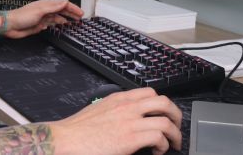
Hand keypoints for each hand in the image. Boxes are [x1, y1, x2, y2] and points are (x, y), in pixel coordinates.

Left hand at [2, 0, 82, 38]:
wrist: (10, 26)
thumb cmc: (22, 16)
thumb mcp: (40, 10)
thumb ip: (54, 6)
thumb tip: (65, 1)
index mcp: (46, 4)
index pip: (62, 4)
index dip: (72, 8)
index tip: (80, 13)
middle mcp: (45, 10)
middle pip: (61, 10)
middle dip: (71, 13)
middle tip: (80, 18)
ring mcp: (42, 18)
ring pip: (57, 17)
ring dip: (65, 19)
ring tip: (73, 22)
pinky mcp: (39, 25)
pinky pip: (51, 24)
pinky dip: (57, 24)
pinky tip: (61, 26)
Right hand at [50, 88, 181, 154]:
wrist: (66, 139)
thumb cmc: (78, 131)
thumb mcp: (99, 111)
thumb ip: (115, 111)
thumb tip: (126, 120)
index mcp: (119, 99)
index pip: (150, 93)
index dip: (163, 104)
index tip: (165, 115)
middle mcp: (127, 107)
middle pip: (164, 102)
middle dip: (176, 115)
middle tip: (177, 127)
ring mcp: (130, 121)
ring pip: (166, 120)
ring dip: (175, 133)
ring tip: (173, 143)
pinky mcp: (130, 138)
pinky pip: (159, 137)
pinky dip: (163, 145)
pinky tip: (157, 151)